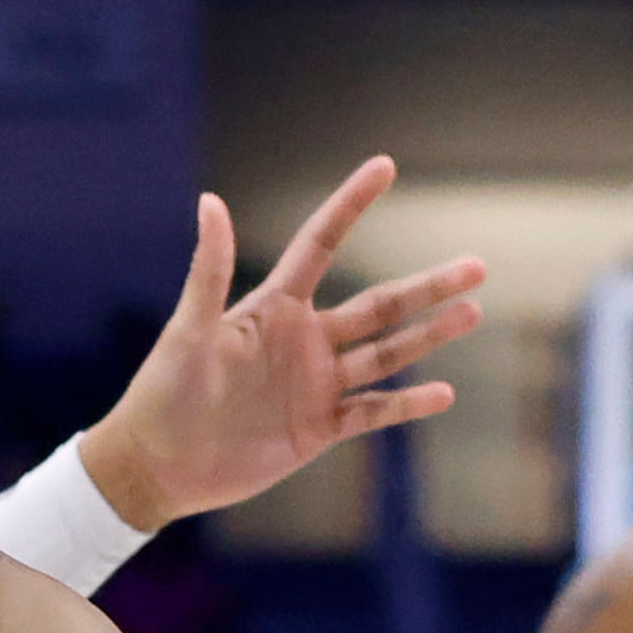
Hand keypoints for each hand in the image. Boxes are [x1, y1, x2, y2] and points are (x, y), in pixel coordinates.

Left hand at [80, 155, 485, 526]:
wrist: (154, 467)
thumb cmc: (162, 393)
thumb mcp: (188, 330)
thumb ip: (209, 270)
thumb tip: (208, 200)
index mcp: (272, 309)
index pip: (319, 245)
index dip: (349, 206)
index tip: (384, 165)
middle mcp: (302, 340)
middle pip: (378, 305)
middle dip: (427, 285)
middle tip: (478, 266)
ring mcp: (314, 385)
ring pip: (385, 353)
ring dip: (429, 335)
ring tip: (473, 312)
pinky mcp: (317, 429)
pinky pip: (372, 411)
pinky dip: (406, 404)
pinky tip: (443, 393)